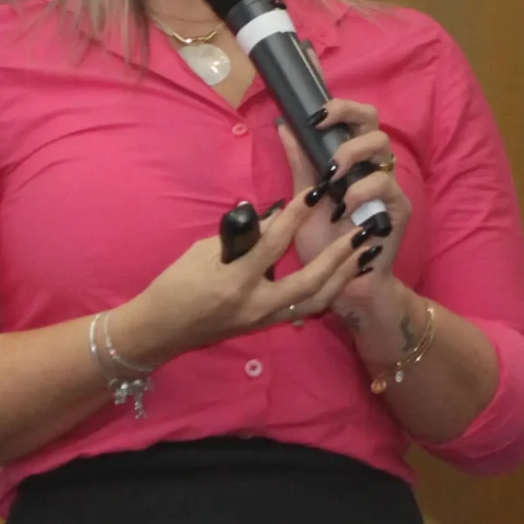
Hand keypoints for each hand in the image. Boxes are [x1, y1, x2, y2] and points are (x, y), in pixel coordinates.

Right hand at [111, 200, 357, 362]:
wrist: (159, 330)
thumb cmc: (175, 285)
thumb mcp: (204, 252)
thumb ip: (243, 237)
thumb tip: (275, 217)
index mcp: (234, 280)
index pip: (272, 244)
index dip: (294, 217)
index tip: (315, 193)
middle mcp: (255, 304)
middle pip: (309, 282)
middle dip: (337, 257)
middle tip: (361, 234)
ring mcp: (262, 319)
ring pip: (315, 302)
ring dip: (342, 277)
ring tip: (364, 255)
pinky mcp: (265, 325)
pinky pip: (303, 310)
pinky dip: (326, 292)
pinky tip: (343, 276)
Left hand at [280, 98, 412, 289]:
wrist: (343, 285)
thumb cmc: (324, 243)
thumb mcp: (304, 200)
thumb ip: (300, 164)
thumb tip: (283, 125)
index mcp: (351, 160)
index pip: (354, 118)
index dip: (337, 108)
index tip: (311, 116)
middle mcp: (371, 166)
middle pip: (372, 121)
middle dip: (347, 116)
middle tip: (321, 130)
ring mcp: (388, 185)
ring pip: (381, 146)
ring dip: (350, 155)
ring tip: (330, 179)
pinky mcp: (399, 207)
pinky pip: (385, 184)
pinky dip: (360, 191)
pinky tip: (343, 208)